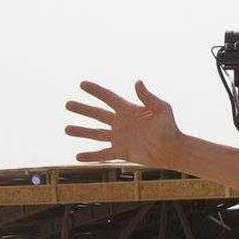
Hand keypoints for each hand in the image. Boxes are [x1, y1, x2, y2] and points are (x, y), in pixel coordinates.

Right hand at [64, 80, 180, 165]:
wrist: (172, 150)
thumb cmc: (170, 128)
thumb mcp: (161, 109)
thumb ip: (148, 97)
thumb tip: (138, 82)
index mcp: (129, 110)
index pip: (109, 98)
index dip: (96, 91)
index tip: (82, 84)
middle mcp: (121, 123)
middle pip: (98, 114)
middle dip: (83, 109)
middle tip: (67, 104)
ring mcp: (120, 138)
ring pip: (96, 134)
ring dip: (81, 131)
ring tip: (66, 129)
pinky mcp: (121, 152)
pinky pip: (103, 154)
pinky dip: (90, 156)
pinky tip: (77, 156)